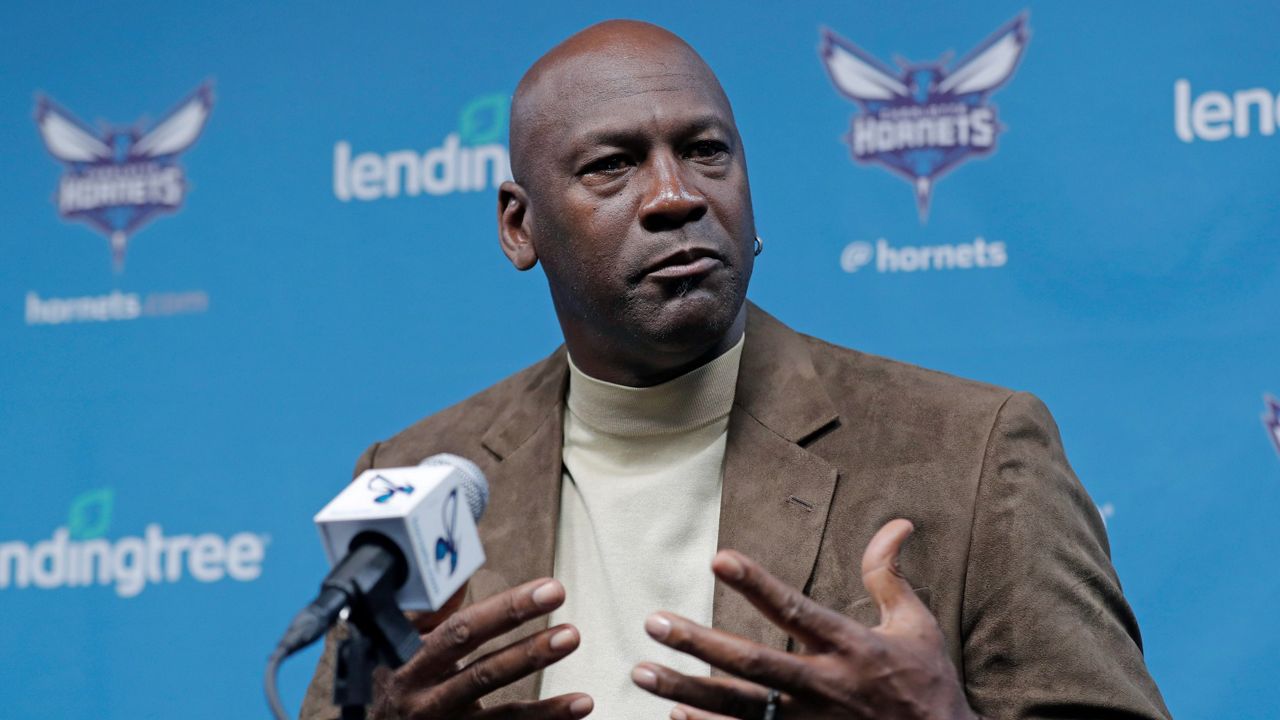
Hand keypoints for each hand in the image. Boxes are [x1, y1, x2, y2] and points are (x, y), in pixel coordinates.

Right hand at [390, 578, 593, 718]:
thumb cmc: (396, 678)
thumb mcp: (402, 640)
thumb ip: (432, 609)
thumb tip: (458, 566)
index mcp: (410, 661)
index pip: (462, 631)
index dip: (506, 610)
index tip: (548, 590)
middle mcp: (425, 698)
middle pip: (483, 674)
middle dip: (530, 653)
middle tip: (572, 633)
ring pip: (499, 715)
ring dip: (545, 699)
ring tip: (576, 671)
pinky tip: (578, 707)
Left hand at [631, 520, 976, 719]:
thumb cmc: (927, 686)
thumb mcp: (916, 626)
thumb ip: (889, 575)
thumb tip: (897, 524)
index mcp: (851, 648)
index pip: (794, 609)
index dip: (756, 584)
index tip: (717, 558)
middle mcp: (825, 687)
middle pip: (753, 665)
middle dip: (701, 644)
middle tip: (654, 623)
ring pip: (739, 708)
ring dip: (687, 689)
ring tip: (643, 670)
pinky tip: (675, 713)